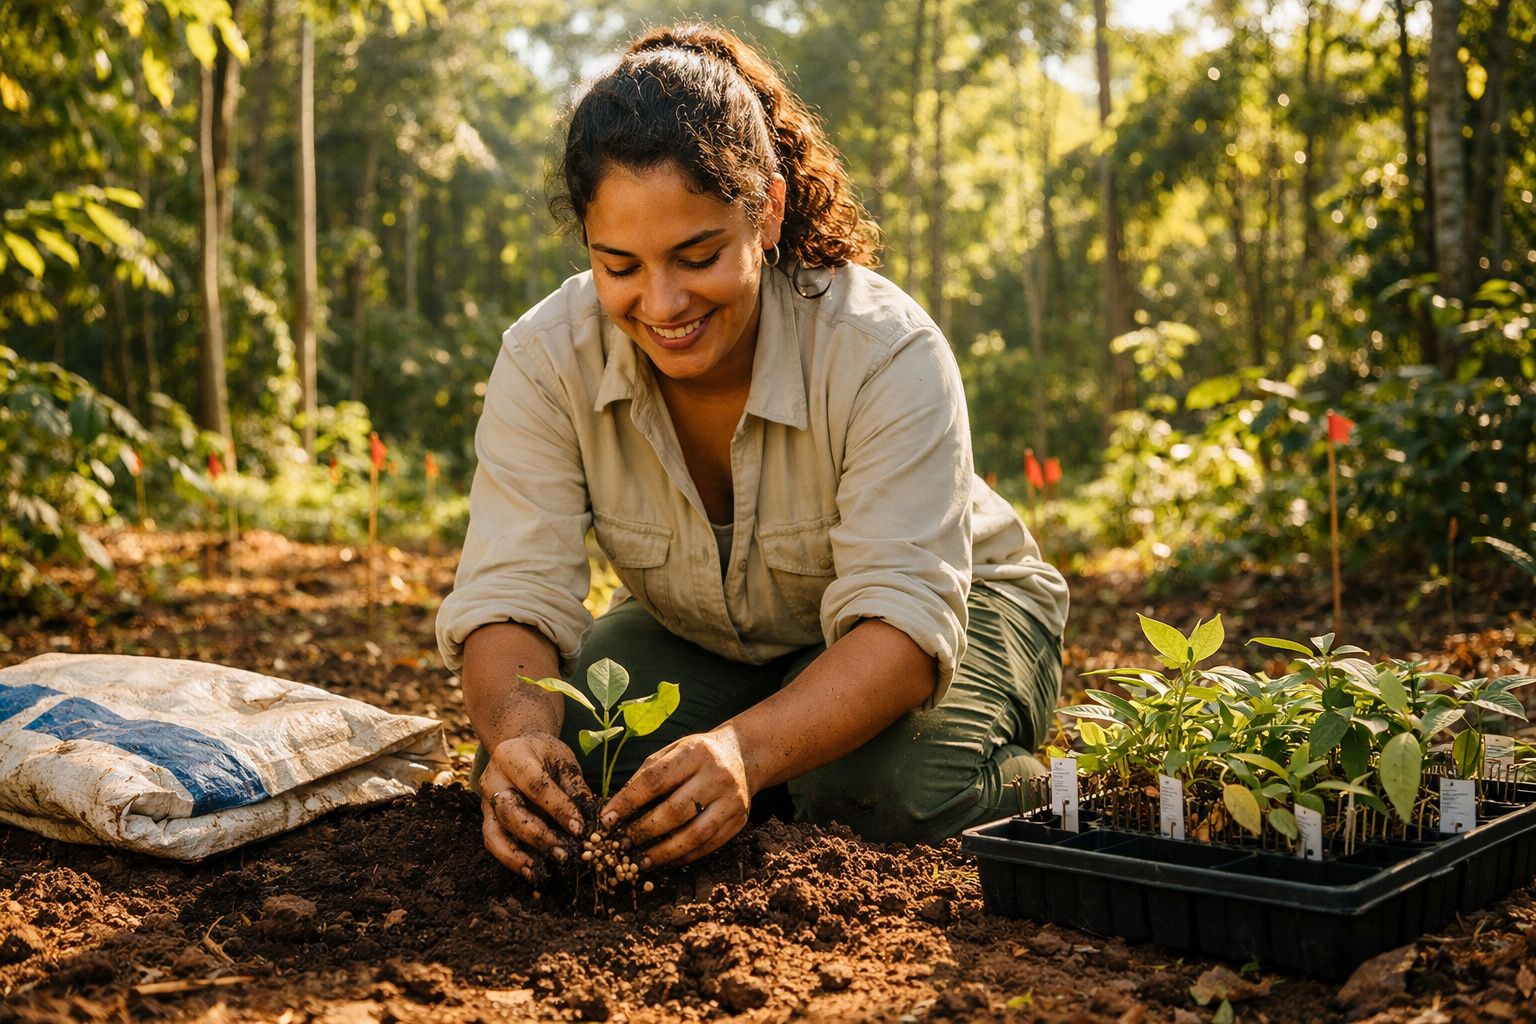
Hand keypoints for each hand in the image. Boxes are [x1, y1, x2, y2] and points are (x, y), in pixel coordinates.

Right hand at [479, 732, 587, 879]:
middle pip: (511, 812)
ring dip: (518, 854)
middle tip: (563, 852)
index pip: (536, 786)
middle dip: (538, 835)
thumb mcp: (563, 761)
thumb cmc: (545, 755)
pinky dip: (509, 859)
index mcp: (512, 756)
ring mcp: (485, 800)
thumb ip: (575, 788)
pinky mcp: (486, 817)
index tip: (579, 828)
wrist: (519, 748)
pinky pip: (493, 841)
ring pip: (495, 832)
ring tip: (540, 869)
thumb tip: (593, 821)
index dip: (558, 808)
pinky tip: (530, 871)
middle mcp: (492, 779)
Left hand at [600, 726, 751, 867]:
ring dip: (663, 852)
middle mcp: (717, 775)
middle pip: (675, 810)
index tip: (607, 819)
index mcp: (695, 752)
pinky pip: (709, 845)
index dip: (628, 802)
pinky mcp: (739, 819)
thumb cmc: (696, 755)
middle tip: (622, 843)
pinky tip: (666, 860)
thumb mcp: (672, 751)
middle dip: (644, 830)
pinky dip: (684, 857)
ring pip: (694, 834)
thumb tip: (617, 808)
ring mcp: (732, 799)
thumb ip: (646, 775)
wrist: (741, 754)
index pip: (656, 780)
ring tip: (641, 861)